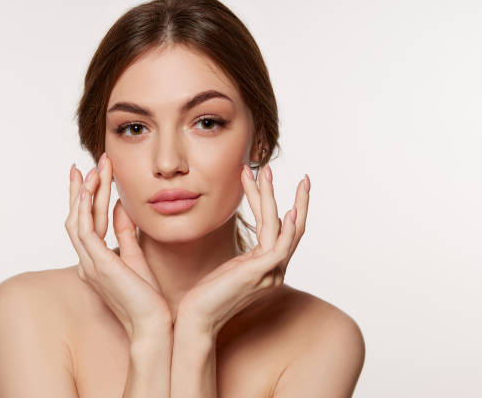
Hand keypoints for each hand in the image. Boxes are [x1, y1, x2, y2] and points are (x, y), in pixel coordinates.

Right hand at [65, 153, 171, 340]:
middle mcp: (86, 262)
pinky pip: (85, 229)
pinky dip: (85, 207)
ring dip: (84, 193)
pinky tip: (90, 188)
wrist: (155, 324)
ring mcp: (89, 264)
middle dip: (81, 190)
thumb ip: (124, 231)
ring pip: (78, 220)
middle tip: (85, 165)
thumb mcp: (135, 255)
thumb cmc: (147, 297)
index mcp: (95, 261)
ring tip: (92, 168)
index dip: (88, 199)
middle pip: (77, 218)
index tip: (93, 175)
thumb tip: (121, 205)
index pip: (87, 223)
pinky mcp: (98, 264)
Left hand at [176, 164, 310, 337]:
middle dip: (294, 197)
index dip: (271, 200)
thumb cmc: (208, 294)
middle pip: (290, 226)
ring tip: (266, 171)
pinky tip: (288, 211)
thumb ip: (244, 256)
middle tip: (291, 171)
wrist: (196, 318)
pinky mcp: (259, 274)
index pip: (277, 227)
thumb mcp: (230, 268)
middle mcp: (274, 269)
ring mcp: (270, 272)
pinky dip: (287, 228)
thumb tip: (246, 241)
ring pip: (281, 227)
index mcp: (268, 266)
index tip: (264, 176)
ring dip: (273, 197)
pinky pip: (280, 247)